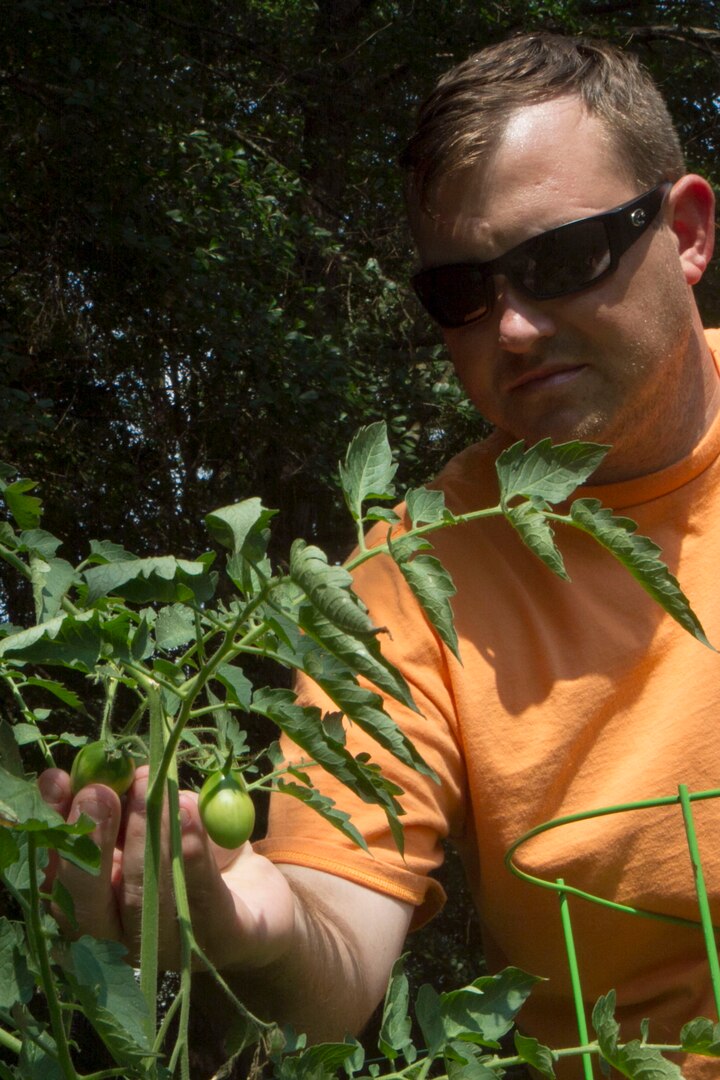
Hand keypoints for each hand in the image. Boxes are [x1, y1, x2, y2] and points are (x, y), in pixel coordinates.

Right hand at [37, 765, 296, 972]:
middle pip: (88, 905)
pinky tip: (191, 814)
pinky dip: (194, 854)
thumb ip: (132, 801)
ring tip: (152, 789)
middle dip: (90, 842)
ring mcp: (171, 946)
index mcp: (97, 906)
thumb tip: (120, 771)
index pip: (58, 876)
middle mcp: (124, 937)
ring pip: (143, 902)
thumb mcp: (159, 820)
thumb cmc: (195, 854)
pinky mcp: (222, 940)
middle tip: (99, 793)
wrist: (260, 897)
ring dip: (144, 838)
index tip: (55, 781)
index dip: (55, 828)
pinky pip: (203, 899)